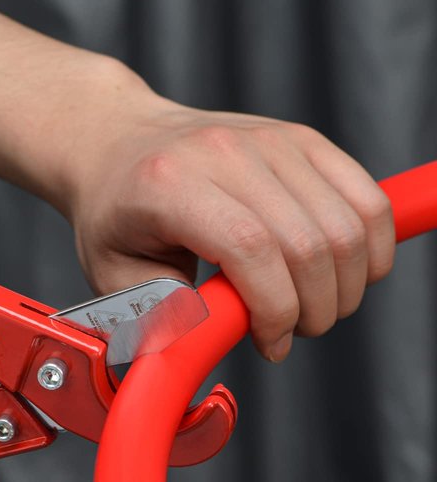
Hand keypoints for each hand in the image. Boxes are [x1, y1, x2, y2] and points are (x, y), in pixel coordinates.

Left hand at [64, 77, 395, 361]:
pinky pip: (365, 198)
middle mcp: (224, 151)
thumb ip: (161, 316)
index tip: (268, 343)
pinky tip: (340, 274)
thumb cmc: (113, 212)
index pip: (251, 248)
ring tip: (309, 306)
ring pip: (348, 224)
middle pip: (308, 242)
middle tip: (289, 331)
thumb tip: (215, 343)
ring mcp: (269, 138)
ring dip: (344, 286)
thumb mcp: (112, 275)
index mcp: (169, 184)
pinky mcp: (301, 138)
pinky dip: (369, 247)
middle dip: (314, 310)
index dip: (274, 310)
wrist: (115, 142)